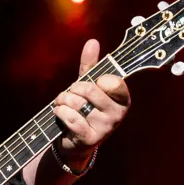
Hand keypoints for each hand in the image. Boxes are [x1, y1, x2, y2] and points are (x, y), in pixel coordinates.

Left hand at [52, 39, 130, 163]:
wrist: (75, 142)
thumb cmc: (84, 110)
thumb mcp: (88, 86)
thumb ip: (91, 65)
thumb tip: (92, 42)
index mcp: (123, 99)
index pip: (112, 81)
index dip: (97, 79)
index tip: (94, 84)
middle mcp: (118, 115)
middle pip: (89, 90)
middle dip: (72, 89)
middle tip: (69, 94)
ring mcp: (105, 128)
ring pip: (77, 103)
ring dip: (63, 101)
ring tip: (62, 104)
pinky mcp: (90, 139)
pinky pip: (70, 117)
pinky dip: (59, 112)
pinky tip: (60, 114)